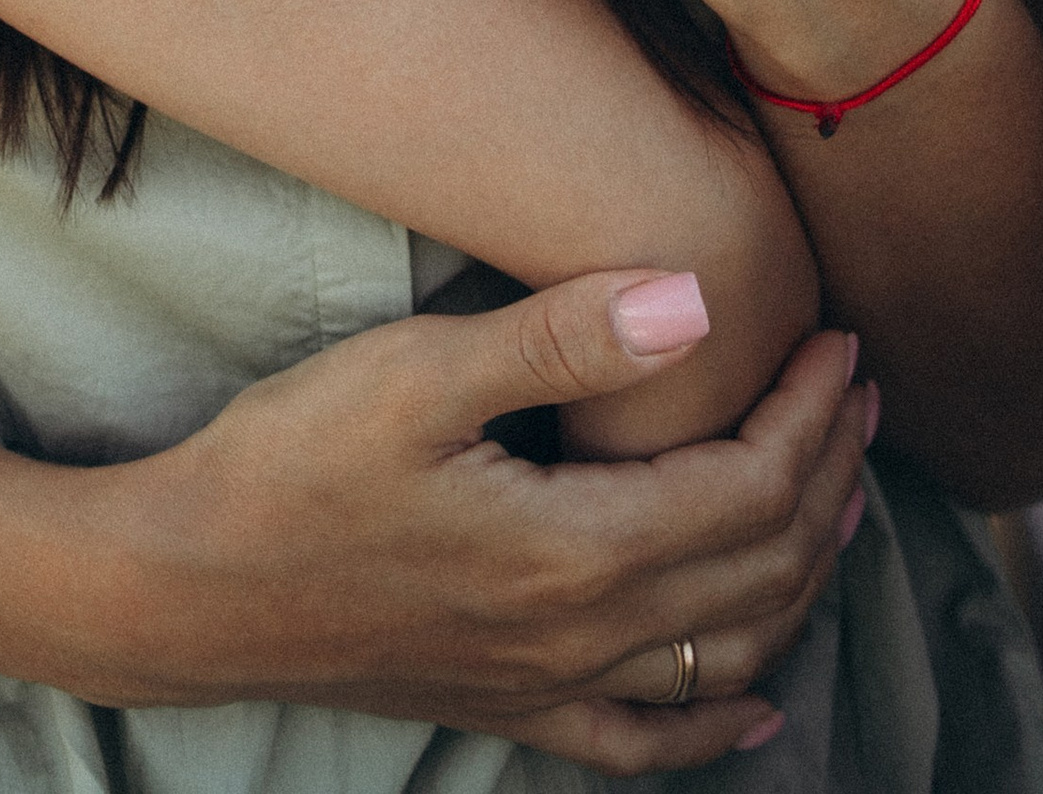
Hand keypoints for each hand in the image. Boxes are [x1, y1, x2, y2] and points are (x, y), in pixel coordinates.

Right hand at [84, 268, 867, 763]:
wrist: (188, 588)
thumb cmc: (290, 464)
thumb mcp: (416, 373)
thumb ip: (560, 341)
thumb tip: (694, 301)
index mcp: (575, 551)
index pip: (747, 486)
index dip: (808, 415)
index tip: (838, 341)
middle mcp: (583, 635)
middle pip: (758, 568)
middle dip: (826, 478)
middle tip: (854, 395)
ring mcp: (548, 684)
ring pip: (726, 652)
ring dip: (800, 577)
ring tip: (834, 499)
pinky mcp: (506, 706)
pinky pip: (643, 742)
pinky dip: (715, 728)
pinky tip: (756, 710)